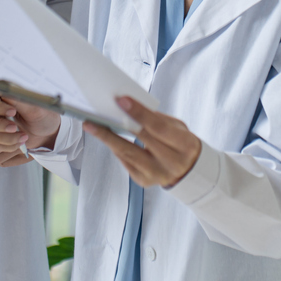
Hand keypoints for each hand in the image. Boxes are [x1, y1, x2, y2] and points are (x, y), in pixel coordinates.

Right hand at [0, 86, 60, 152]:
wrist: (48, 133)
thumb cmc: (43, 115)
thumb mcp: (36, 105)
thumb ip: (18, 98)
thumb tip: (4, 92)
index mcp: (1, 93)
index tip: (13, 112)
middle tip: (15, 127)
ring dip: (7, 139)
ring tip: (23, 137)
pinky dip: (8, 148)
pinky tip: (19, 143)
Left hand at [84, 97, 200, 187]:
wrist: (189, 171)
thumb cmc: (181, 142)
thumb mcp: (177, 127)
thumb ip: (157, 119)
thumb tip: (129, 108)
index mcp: (185, 145)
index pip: (158, 127)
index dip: (140, 113)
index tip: (121, 100)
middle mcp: (171, 163)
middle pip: (138, 141)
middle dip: (115, 127)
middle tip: (94, 116)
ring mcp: (156, 175)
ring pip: (127, 153)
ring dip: (107, 138)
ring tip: (91, 125)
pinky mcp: (143, 180)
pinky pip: (125, 161)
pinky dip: (115, 147)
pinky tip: (104, 136)